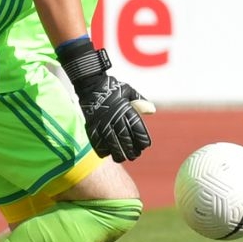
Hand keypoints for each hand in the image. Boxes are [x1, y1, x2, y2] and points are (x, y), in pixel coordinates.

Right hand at [58, 39, 152, 160]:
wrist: (90, 83)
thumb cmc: (112, 88)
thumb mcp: (128, 91)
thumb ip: (140, 101)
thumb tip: (152, 110)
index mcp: (126, 109)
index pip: (137, 129)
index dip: (142, 140)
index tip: (144, 146)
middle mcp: (115, 117)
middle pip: (125, 139)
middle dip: (131, 150)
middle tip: (134, 156)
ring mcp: (102, 122)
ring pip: (112, 143)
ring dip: (118, 153)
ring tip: (121, 158)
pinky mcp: (92, 125)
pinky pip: (97, 141)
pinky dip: (102, 149)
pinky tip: (107, 153)